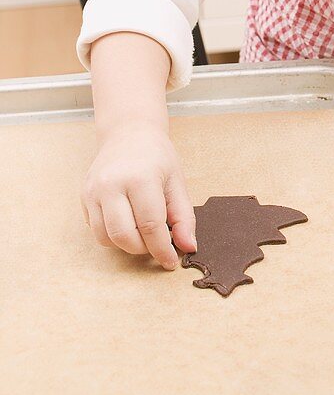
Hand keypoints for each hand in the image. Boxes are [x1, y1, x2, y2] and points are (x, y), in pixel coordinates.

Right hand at [81, 120, 196, 270]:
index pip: (150, 226)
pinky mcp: (84, 196)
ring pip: (106, 238)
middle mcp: (111, 185)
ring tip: (142, 232)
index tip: (171, 262)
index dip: (162, 249)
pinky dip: (113, 235)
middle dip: (143, 249)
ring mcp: (93, 191)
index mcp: (140, 178)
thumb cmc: (156, 155)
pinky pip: (96, 229)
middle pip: (124, 236)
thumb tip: (188, 247)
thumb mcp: (176, 181)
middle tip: (157, 244)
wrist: (128, 133)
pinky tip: (127, 221)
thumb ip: (183, 216)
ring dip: (127, 244)